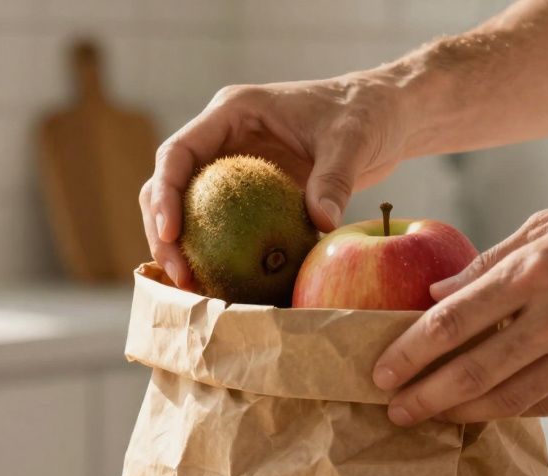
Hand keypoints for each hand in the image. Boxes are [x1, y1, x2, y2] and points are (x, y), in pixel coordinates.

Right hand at [140, 72, 411, 288]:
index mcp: (232, 113)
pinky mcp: (250, 195)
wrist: (383, 116)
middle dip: (164, 233)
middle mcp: (223, 140)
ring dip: (183, 250)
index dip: (165, 194)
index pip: (178, 153)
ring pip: (189, 211)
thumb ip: (334, 179)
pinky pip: (223, 227)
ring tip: (194, 290)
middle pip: (171, 187)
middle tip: (181, 277)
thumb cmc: (364, 114)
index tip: (171, 234)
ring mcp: (234, 168)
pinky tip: (222, 289)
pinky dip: (217, 256)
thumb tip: (321, 222)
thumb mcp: (351, 142)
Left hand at [372, 187, 547, 424]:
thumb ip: (490, 262)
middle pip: (473, 371)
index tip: (380, 371)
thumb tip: (435, 294)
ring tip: (431, 418)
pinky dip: (511, 410)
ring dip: (462, 414)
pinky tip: (483, 412)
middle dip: (425, 396)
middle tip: (391, 411)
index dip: (410, 351)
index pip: (453, 320)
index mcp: (535, 269)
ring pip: (510, 398)